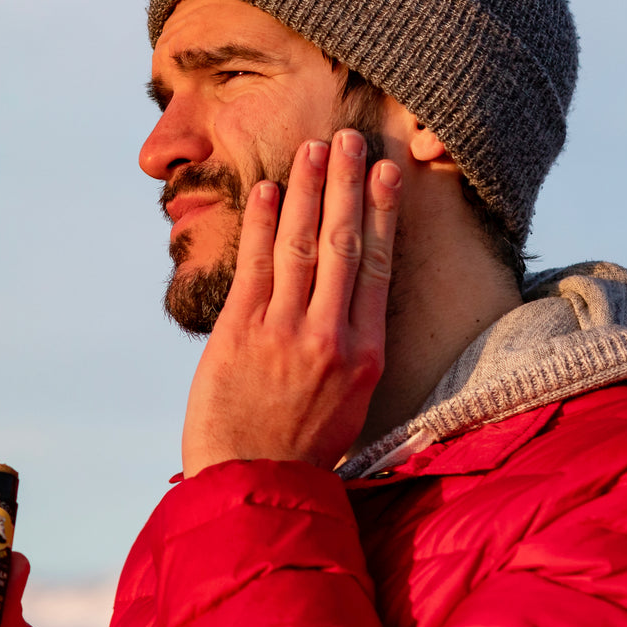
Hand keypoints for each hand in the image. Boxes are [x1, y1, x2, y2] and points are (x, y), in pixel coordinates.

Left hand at [182, 129, 400, 475]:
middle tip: (352, 139)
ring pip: (300, 246)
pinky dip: (262, 225)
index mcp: (366, 354)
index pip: (377, 267)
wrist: (254, 487)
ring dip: (307, 191)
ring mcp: (283, 333)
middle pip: (343, 244)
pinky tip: (267, 191)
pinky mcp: (239, 335)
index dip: (382, 213)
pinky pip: (255, 268)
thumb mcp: (350, 405)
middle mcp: (330, 337)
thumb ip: (354, 351)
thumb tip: (353, 301)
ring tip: (314, 149)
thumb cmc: (303, 450)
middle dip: (348, 186)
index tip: (387, 174)